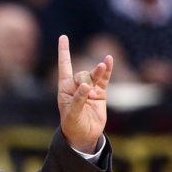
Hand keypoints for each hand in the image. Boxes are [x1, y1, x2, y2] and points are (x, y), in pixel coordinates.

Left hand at [57, 35, 112, 153]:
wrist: (84, 135)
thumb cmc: (72, 124)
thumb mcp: (72, 113)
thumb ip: (78, 99)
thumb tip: (86, 86)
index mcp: (64, 88)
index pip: (64, 66)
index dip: (64, 51)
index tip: (63, 37)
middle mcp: (77, 85)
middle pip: (82, 74)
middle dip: (86, 78)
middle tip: (87, 92)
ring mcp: (90, 89)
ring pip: (95, 75)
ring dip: (99, 70)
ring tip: (103, 64)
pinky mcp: (100, 94)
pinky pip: (104, 80)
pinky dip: (107, 71)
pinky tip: (108, 61)